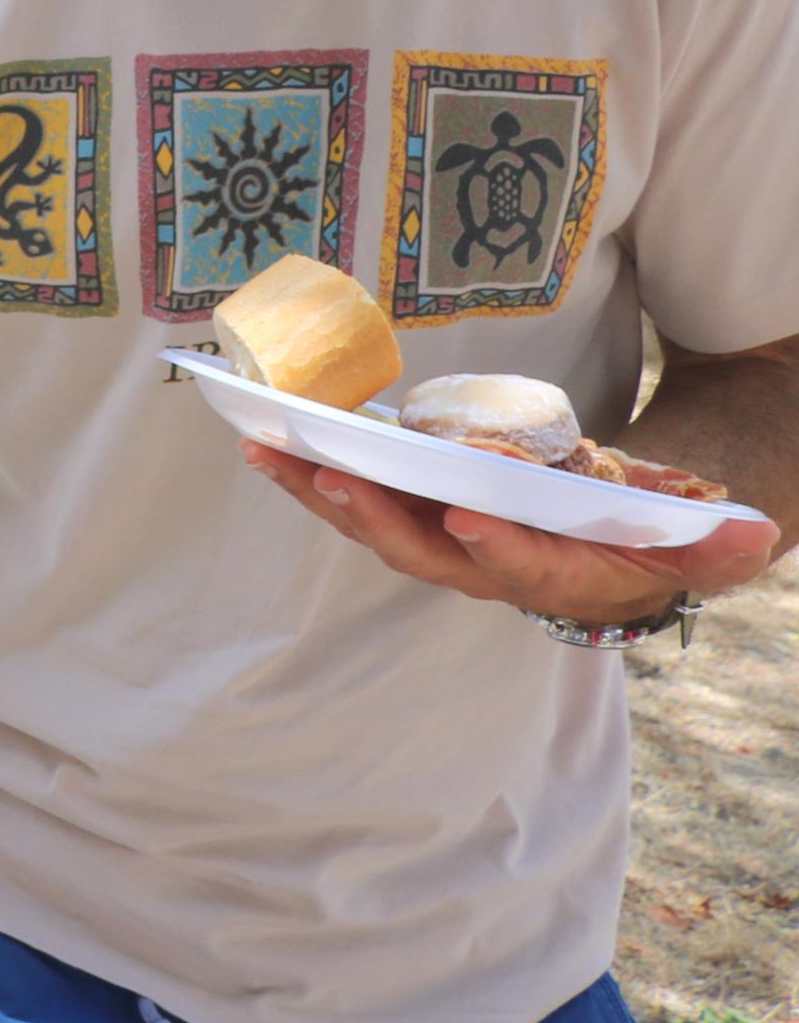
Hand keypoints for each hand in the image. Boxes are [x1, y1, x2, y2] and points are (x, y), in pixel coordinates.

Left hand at [240, 444, 775, 622]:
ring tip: (272, 452)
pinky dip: (316, 477)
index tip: (470, 514)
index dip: (499, 547)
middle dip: (378, 517)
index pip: (526, 569)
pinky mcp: (419, 517)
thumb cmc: (656, 536)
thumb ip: (718, 547)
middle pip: (427, 554)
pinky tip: (271, 446)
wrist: (620, 545)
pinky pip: (361, 502)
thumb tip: (751, 532)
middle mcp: (493, 570)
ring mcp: (449, 547)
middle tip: (334, 476)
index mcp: (563, 576)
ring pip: (379, 530)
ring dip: (324, 494)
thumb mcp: (701, 543)